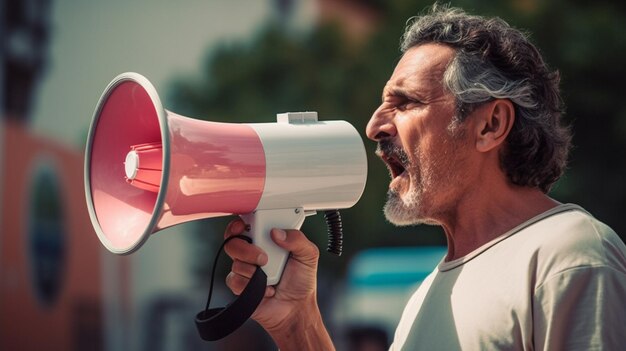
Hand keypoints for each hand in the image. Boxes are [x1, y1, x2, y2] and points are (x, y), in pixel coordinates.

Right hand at [223, 219, 320, 333]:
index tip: (243, 225)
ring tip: (269, 276)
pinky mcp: (240, 286)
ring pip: (235, 262)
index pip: (246, 225)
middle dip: (246, 249)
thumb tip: (278, 232)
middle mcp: (253, 252)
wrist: (296, 309)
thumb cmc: (302, 282)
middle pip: (233, 241)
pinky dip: (252, 286)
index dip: (239, 224)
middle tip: (263, 257)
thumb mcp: (309, 255)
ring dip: (253, 270)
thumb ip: (298, 239)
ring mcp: (245, 269)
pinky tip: (266, 288)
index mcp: (267, 240)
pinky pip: (235, 281)